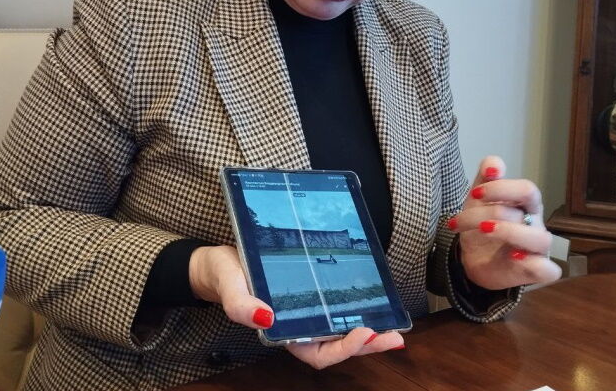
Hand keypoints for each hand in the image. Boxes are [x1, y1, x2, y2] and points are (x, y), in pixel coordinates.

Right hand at [188, 245, 404, 368]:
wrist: (221, 261)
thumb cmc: (226, 277)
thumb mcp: (230, 288)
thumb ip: (241, 307)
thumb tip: (266, 319)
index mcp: (283, 333)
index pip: (317, 354)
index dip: (342, 350)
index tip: (362, 332)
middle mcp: (299, 327)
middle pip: (338, 346)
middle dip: (368, 345)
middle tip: (392, 337)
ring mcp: (308, 311)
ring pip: (343, 330)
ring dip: (370, 332)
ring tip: (394, 329)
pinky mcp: (314, 292)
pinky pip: (340, 307)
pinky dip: (359, 308)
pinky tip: (377, 302)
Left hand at [448, 157, 561, 289]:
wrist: (472, 259)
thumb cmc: (481, 225)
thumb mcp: (477, 202)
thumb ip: (485, 180)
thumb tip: (493, 164)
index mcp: (524, 204)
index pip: (526, 189)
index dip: (502, 188)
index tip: (475, 194)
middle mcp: (534, 223)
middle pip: (533, 208)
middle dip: (497, 209)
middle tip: (475, 219)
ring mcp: (537, 248)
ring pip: (541, 238)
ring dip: (510, 232)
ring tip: (484, 231)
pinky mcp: (535, 270)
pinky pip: (549, 270)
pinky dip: (534, 264)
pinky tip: (513, 257)